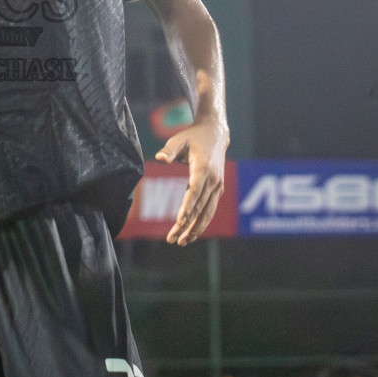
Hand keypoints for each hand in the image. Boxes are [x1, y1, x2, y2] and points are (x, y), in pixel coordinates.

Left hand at [155, 88, 228, 244]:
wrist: (216, 134)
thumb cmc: (193, 137)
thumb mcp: (179, 139)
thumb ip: (169, 150)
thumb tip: (159, 158)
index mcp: (203, 168)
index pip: (194, 191)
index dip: (187, 207)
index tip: (179, 221)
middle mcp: (213, 180)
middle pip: (200, 207)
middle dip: (187, 225)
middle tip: (174, 240)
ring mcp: (217, 186)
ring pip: (208, 212)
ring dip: (196, 229)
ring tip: (182, 242)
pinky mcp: (218, 190)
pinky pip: (210, 209)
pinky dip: (202, 222)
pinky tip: (191, 233)